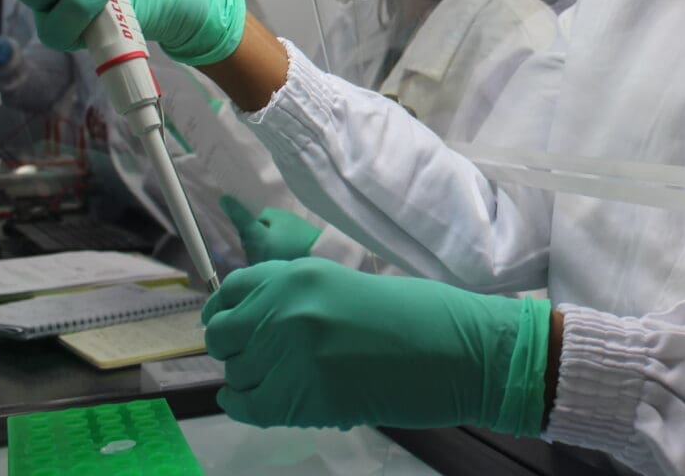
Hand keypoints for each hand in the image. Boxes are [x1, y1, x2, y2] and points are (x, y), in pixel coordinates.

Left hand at [202, 257, 550, 433]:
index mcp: (299, 276)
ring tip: (281, 381)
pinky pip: (250, 408)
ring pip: (237, 376)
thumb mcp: (347, 288)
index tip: (230, 324)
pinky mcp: (306, 399)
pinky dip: (247, 407)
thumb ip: (298, 299)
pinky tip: (262, 402)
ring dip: (251, 380)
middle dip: (235, 349)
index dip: (225, 312)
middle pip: (223, 337)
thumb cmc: (418, 315)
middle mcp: (286, 311)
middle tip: (260, 358)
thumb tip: (255, 321)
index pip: (231, 292)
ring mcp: (292, 357)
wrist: (461, 351)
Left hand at [219, 195, 321, 263]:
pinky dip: (263, 249)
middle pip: (247, 233)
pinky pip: (258, 254)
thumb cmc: (302, 237)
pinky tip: (276, 248)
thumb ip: (266, 216)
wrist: (318, 259)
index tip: (224, 199)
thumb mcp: (285, 219)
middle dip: (252, 227)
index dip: (233, 208)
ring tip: (276, 237)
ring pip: (252, 245)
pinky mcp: (262, 270)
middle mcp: (253, 252)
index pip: (241, 219)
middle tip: (267, 223)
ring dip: (257, 239)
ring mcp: (256, 263)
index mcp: (258, 238)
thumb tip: (257, 220)